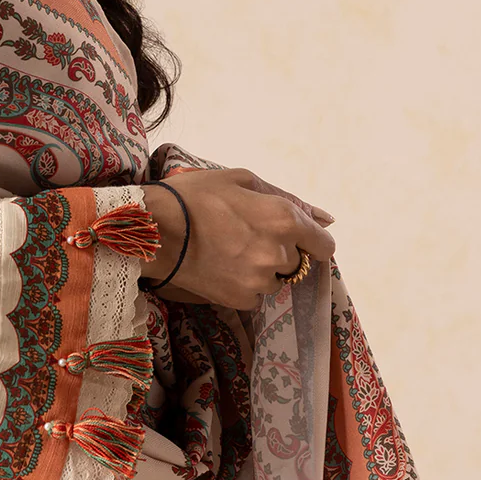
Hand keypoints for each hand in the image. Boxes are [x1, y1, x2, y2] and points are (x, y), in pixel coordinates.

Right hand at [139, 167, 336, 310]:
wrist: (153, 230)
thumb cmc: (195, 195)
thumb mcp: (241, 180)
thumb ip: (288, 198)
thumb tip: (327, 219)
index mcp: (284, 219)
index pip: (324, 245)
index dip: (311, 240)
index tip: (292, 237)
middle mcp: (278, 253)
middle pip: (297, 262)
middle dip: (280, 250)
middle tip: (245, 235)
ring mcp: (260, 280)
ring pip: (276, 279)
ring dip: (262, 268)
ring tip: (229, 251)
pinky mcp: (241, 300)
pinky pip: (255, 294)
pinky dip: (244, 283)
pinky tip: (220, 266)